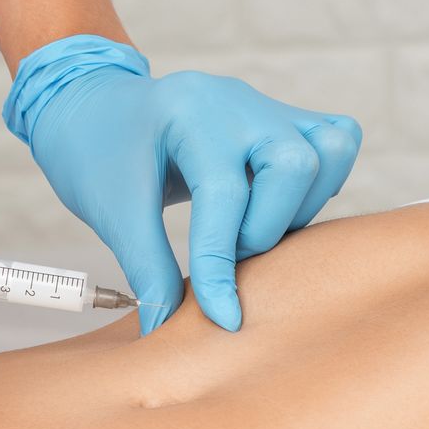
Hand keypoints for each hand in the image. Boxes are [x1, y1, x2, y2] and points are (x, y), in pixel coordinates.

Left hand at [7, 35, 361, 332]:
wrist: (92, 111)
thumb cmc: (97, 155)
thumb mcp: (112, 211)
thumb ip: (148, 268)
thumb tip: (166, 328)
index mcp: (188, 111)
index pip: (223, 193)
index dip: (222, 264)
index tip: (223, 318)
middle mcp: (237, 100)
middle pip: (294, 164)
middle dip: (265, 229)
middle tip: (229, 253)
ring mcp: (266, 105)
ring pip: (330, 149)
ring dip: (299, 208)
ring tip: (252, 230)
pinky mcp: (285, 119)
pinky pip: (336, 140)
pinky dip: (320, 184)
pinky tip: (279, 206)